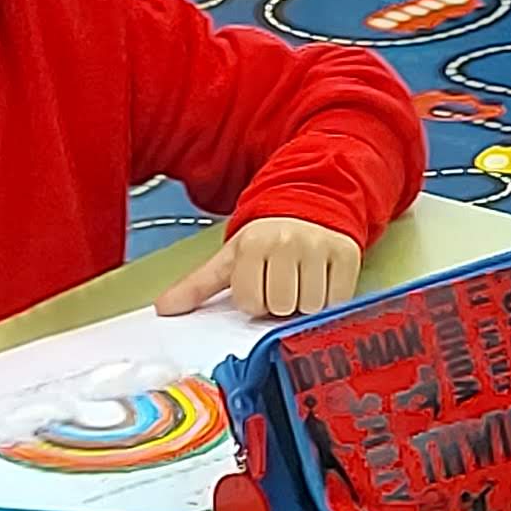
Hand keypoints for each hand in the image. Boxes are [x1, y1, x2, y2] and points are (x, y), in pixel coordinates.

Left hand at [156, 214, 360, 319]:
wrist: (312, 200)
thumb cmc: (269, 236)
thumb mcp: (232, 256)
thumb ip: (198, 285)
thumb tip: (164, 309)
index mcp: (253, 243)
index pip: (251, 302)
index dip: (256, 299)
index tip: (261, 282)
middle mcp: (286, 241)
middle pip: (281, 307)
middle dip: (282, 302)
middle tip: (283, 281)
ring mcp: (319, 247)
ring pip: (311, 307)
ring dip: (307, 303)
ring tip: (303, 280)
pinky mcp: (347, 254)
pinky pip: (338, 299)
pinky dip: (331, 298)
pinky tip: (323, 279)